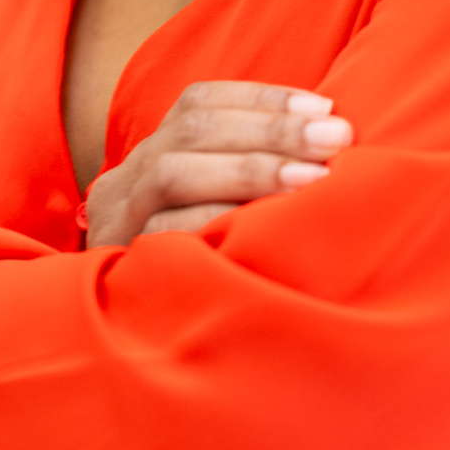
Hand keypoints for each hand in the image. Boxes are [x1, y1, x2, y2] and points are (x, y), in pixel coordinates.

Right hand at [81, 83, 351, 248]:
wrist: (135, 350)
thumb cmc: (201, 266)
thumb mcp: (211, 208)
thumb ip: (250, 171)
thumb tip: (332, 140)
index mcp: (151, 154)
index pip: (198, 102)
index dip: (262, 99)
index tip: (323, 107)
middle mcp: (127, 181)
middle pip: (192, 131)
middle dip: (269, 130)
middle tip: (334, 139)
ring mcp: (117, 221)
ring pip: (172, 174)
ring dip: (248, 169)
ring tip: (310, 178)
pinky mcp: (116, 266)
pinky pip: (164, 236)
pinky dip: (215, 220)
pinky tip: (264, 228)